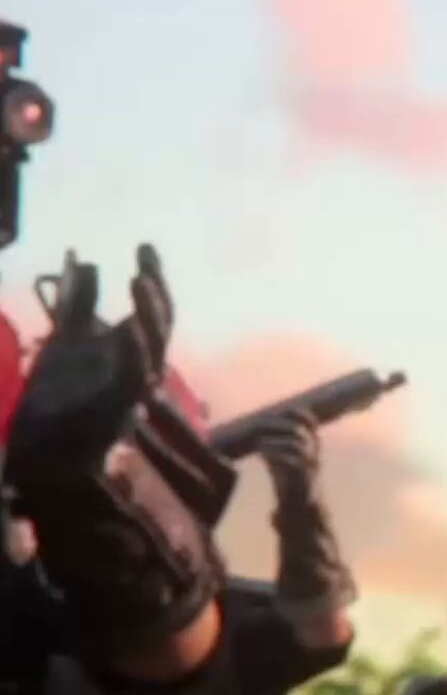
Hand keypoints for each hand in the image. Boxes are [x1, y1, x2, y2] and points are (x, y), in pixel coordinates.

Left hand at [18, 245, 173, 433]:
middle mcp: (141, 365)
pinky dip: (137, 352)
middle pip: (161, 322)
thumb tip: (88, 260)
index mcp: (131, 348)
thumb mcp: (64, 339)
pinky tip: (131, 329)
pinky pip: (136, 377)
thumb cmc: (55, 396)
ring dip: (150, 313)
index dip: (151, 276)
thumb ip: (78, 304)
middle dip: (156, 292)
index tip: (144, 247)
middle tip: (144, 262)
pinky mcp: (121, 409)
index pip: (151, 307)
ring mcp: (134, 387)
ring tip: (140, 280)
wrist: (38, 447)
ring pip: (156, 345)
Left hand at [256, 409, 320, 505]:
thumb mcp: (281, 458)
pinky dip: (276, 455)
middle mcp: (312, 453)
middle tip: (258, 426)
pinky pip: (292, 462)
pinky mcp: (302, 478)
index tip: (281, 412)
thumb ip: (274, 445)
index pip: (310, 423)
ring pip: (296, 444)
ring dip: (275, 441)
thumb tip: (256, 432)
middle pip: (299, 431)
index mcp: (311, 446)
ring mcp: (309, 465)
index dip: (297, 414)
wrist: (299, 507)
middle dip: (278, 426)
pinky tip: (263, 455)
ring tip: (259, 443)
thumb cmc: (289, 481)